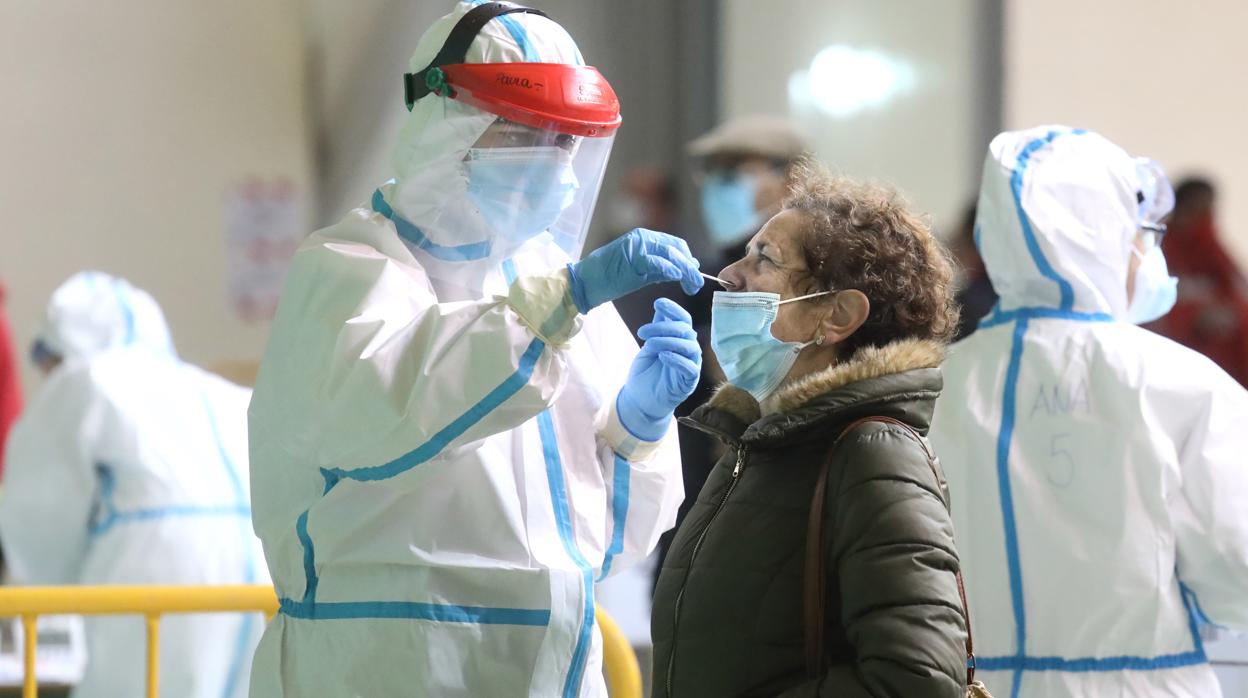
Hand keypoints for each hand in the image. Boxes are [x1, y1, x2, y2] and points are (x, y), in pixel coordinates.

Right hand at [567, 228, 702, 312]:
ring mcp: (637, 245)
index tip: (694, 273)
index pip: (674, 244)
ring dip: (685, 270)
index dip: (687, 259)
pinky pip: (657, 262)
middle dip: (690, 267)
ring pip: (670, 254)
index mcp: (643, 238)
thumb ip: (658, 269)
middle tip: (697, 284)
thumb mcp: (638, 273)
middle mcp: (642, 237)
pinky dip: (670, 269)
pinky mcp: (632, 257)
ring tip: (692, 284)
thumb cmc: (608, 279)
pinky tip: (678, 278)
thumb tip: (680, 271)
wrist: (584, 282)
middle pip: (675, 248)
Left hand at [616, 298, 701, 440]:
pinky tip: (663, 356)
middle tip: (642, 331)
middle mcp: (688, 350)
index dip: (674, 310)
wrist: (640, 400)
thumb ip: (657, 330)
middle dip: (664, 327)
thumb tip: (660, 308)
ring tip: (650, 344)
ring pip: (690, 347)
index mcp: (680, 339)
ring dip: (669, 341)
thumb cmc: (645, 373)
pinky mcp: (689, 381)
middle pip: (685, 331)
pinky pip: (690, 367)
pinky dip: (677, 359)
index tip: (658, 303)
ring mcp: (691, 365)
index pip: (683, 320)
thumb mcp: (648, 347)